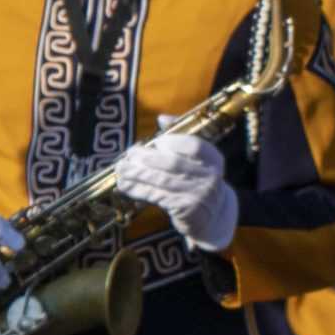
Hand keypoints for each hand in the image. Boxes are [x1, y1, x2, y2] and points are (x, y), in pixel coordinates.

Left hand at [113, 134, 237, 251]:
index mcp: (212, 158)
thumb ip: (180, 137)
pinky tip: (125, 185)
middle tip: (128, 154)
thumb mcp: (196, 160)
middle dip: (147, 158)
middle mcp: (209, 176)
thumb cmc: (197, 180)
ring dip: (137, 174)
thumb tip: (162, 118)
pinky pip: (158, 196)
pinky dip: (139, 190)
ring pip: (162, 180)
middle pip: (173, 163)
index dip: (173, 141)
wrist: (214, 215)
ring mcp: (198, 194)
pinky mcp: (186, 210)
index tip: (156, 142)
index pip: (194, 146)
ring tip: (120, 169)